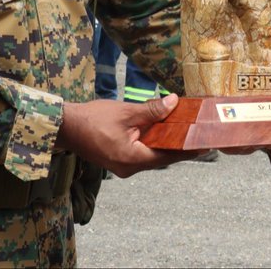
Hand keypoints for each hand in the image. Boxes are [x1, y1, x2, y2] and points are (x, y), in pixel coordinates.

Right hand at [55, 94, 185, 176]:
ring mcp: (123, 166)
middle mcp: (129, 168)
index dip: (188, 149)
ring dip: (165, 143)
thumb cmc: (92, 119)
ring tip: (184, 130)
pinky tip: (161, 131)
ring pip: (151, 155)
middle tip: (198, 134)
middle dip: (179, 145)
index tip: (205, 144)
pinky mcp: (118, 160)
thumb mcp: (126, 112)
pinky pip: (141, 153)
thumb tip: (174, 103)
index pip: (168, 156)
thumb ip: (152, 110)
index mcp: (133, 159)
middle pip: (161, 157)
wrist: (65, 127)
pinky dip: (152, 143)